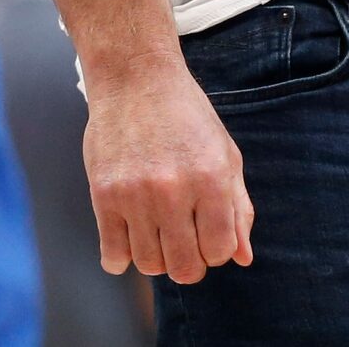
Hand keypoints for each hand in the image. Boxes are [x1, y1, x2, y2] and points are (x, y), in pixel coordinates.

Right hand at [84, 60, 253, 282]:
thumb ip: (238, 207)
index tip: (209, 235)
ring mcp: (136, 195)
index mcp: (213, 177)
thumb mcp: (225, 154)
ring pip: (149, 265)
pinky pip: (113, 258)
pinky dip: (124, 256)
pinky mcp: (104, 197)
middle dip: (190, 263)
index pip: (220, 250)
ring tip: (159, 230)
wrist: (138, 81)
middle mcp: (175, 190)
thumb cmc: (188, 118)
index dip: (217, 251)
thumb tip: (244, 258)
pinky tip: (132, 233)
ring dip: (157, 257)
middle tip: (185, 241)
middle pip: (184, 267)